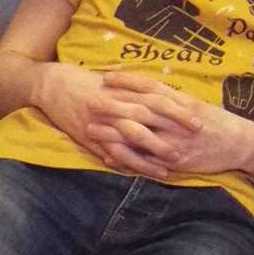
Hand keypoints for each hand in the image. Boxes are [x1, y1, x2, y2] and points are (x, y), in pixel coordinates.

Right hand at [35, 63, 200, 176]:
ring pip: (131, 138)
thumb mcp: (118, 83)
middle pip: (150, 117)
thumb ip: (141, 93)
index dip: (180, 111)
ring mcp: (102, 121)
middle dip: (173, 130)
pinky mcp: (88, 136)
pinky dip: (126, 162)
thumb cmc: (91, 82)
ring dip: (152, 152)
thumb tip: (173, 99)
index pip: (159, 99)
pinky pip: (110, 152)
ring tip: (172, 163)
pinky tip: (141, 172)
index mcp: (126, 90)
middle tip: (195, 140)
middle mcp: (116, 104)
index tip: (199, 121)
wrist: (54, 85)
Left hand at [84, 71, 253, 177]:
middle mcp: (178, 120)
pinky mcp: (176, 161)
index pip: (152, 87)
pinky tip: (108, 155)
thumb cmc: (219, 123)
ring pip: (139, 134)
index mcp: (183, 102)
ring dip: (112, 132)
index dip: (128, 81)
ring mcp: (176, 140)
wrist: (241, 144)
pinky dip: (126, 158)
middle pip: (141, 108)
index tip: (107, 77)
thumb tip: (150, 92)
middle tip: (89, 99)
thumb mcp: (199, 106)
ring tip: (89, 128)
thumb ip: (175, 100)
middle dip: (114, 104)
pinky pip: (146, 159)